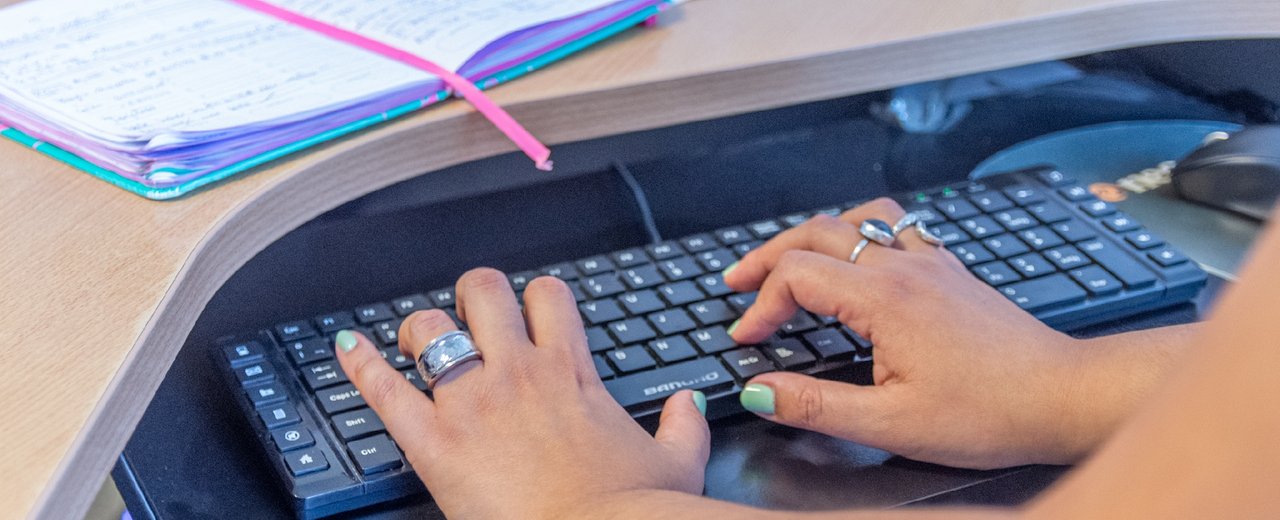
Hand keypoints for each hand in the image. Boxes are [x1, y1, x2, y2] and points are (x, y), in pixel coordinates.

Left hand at [333, 269, 709, 518]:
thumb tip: (690, 406)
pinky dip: (360, 365)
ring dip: (422, 328)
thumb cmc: (633, 511)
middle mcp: (518, 373)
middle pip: (485, 293)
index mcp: (570, 373)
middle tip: (471, 317)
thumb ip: (684, 425)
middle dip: (474, 297)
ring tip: (418, 339)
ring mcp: (473, 402)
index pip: (549, 298)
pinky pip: (384, 388)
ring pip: (431, 327)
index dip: (535, 298)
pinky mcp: (434, 441)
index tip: (529, 314)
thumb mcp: (676, 461)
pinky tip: (347, 349)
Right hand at [723, 198, 1088, 468]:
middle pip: (817, 232)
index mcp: (885, 299)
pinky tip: (858, 260)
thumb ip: (816, 406)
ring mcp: (932, 263)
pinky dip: (859, 236)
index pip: (796, 275)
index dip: (760, 305)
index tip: (749, 338)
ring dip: (814, 235)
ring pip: (858, 220)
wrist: (1063, 396)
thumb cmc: (991, 412)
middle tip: (738, 281)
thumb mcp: (890, 424)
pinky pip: (896, 229)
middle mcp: (906, 269)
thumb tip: (760, 391)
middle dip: (768, 256)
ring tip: (789, 259)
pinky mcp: (951, 272)